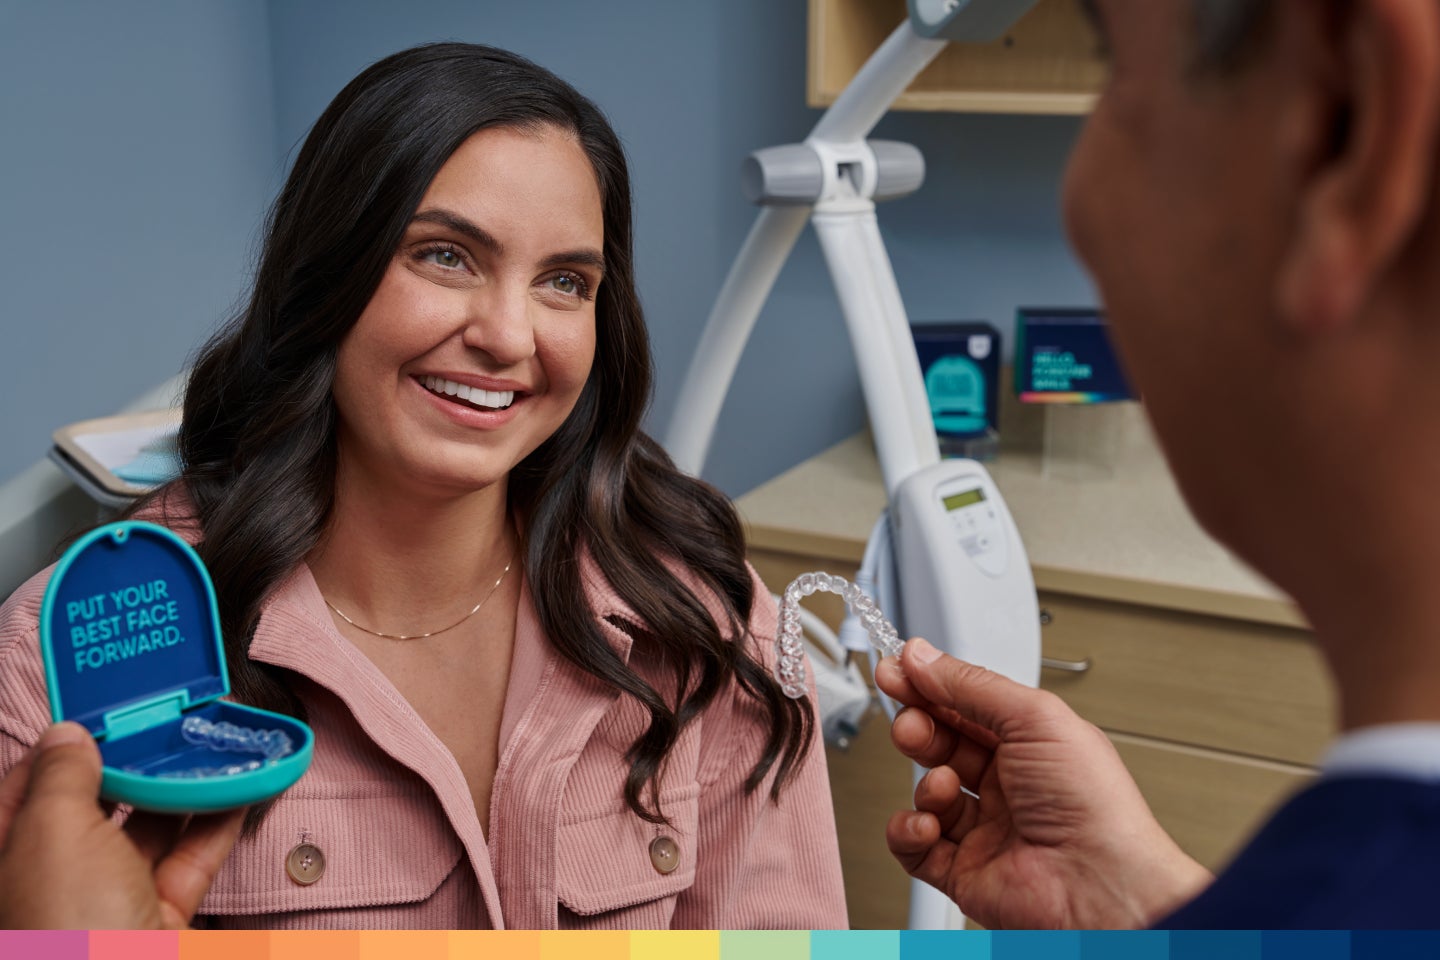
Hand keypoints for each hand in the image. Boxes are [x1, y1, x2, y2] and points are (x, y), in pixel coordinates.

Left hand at [0, 723, 243, 928]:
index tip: (107, 708)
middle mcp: (49, 878)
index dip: (64, 743)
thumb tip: (68, 733)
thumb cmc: (65, 928)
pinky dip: (217, 825)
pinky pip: (188, 862)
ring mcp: (103, 902)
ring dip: (183, 789)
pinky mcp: (154, 921)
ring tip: (216, 748)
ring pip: (145, 831)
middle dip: (135, 762)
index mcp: (6, 854)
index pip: (26, 783)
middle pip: (93, 804)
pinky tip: (241, 789)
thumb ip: (63, 773)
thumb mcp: (53, 829)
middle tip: (171, 721)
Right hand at [875, 638, 1211, 929]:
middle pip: (943, 744)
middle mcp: (1010, 784)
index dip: (929, 685)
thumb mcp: (1034, 717)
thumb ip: (971, 684)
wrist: (1100, 887)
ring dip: (926, 784)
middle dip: (919, 728)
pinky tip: (927, 824)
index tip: (897, 670)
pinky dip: (909, 831)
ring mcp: (986, 829)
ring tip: (944, 785)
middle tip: (909, 723)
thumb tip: (923, 658)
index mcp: (1032, 743)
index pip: (967, 704)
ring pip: (928, 794)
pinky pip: (915, 846)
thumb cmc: (1094, 807)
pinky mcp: (964, 871)